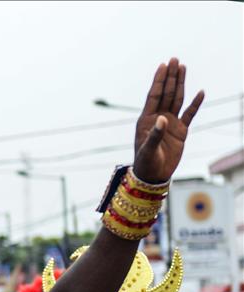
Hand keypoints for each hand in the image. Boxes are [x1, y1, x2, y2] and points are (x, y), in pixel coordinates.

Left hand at [132, 58, 203, 183]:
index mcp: (147, 119)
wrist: (153, 175)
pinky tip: (200, 92)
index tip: (163, 65)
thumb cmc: (146, 163)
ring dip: (180, 84)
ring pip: (176, 99)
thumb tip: (162, 118)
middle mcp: (158, 118)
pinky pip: (190, 114)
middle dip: (170, 76)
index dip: (159, 80)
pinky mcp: (180, 131)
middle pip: (166, 93)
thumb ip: (155, 134)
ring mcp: (170, 123)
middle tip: (175, 59)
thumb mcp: (148, 149)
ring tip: (182, 68)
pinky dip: (195, 104)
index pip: (154, 95)